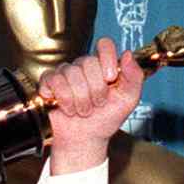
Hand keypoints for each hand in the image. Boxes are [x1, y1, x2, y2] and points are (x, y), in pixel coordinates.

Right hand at [40, 38, 143, 172]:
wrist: (86, 139)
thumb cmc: (105, 119)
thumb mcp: (128, 101)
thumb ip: (135, 77)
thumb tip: (128, 55)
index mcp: (103, 65)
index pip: (104, 44)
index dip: (107, 59)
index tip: (110, 78)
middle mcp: (84, 65)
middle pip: (88, 62)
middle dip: (96, 90)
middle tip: (97, 104)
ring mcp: (66, 72)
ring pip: (72, 74)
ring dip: (81, 100)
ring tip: (84, 110)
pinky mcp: (49, 81)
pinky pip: (54, 80)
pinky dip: (64, 100)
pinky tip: (68, 107)